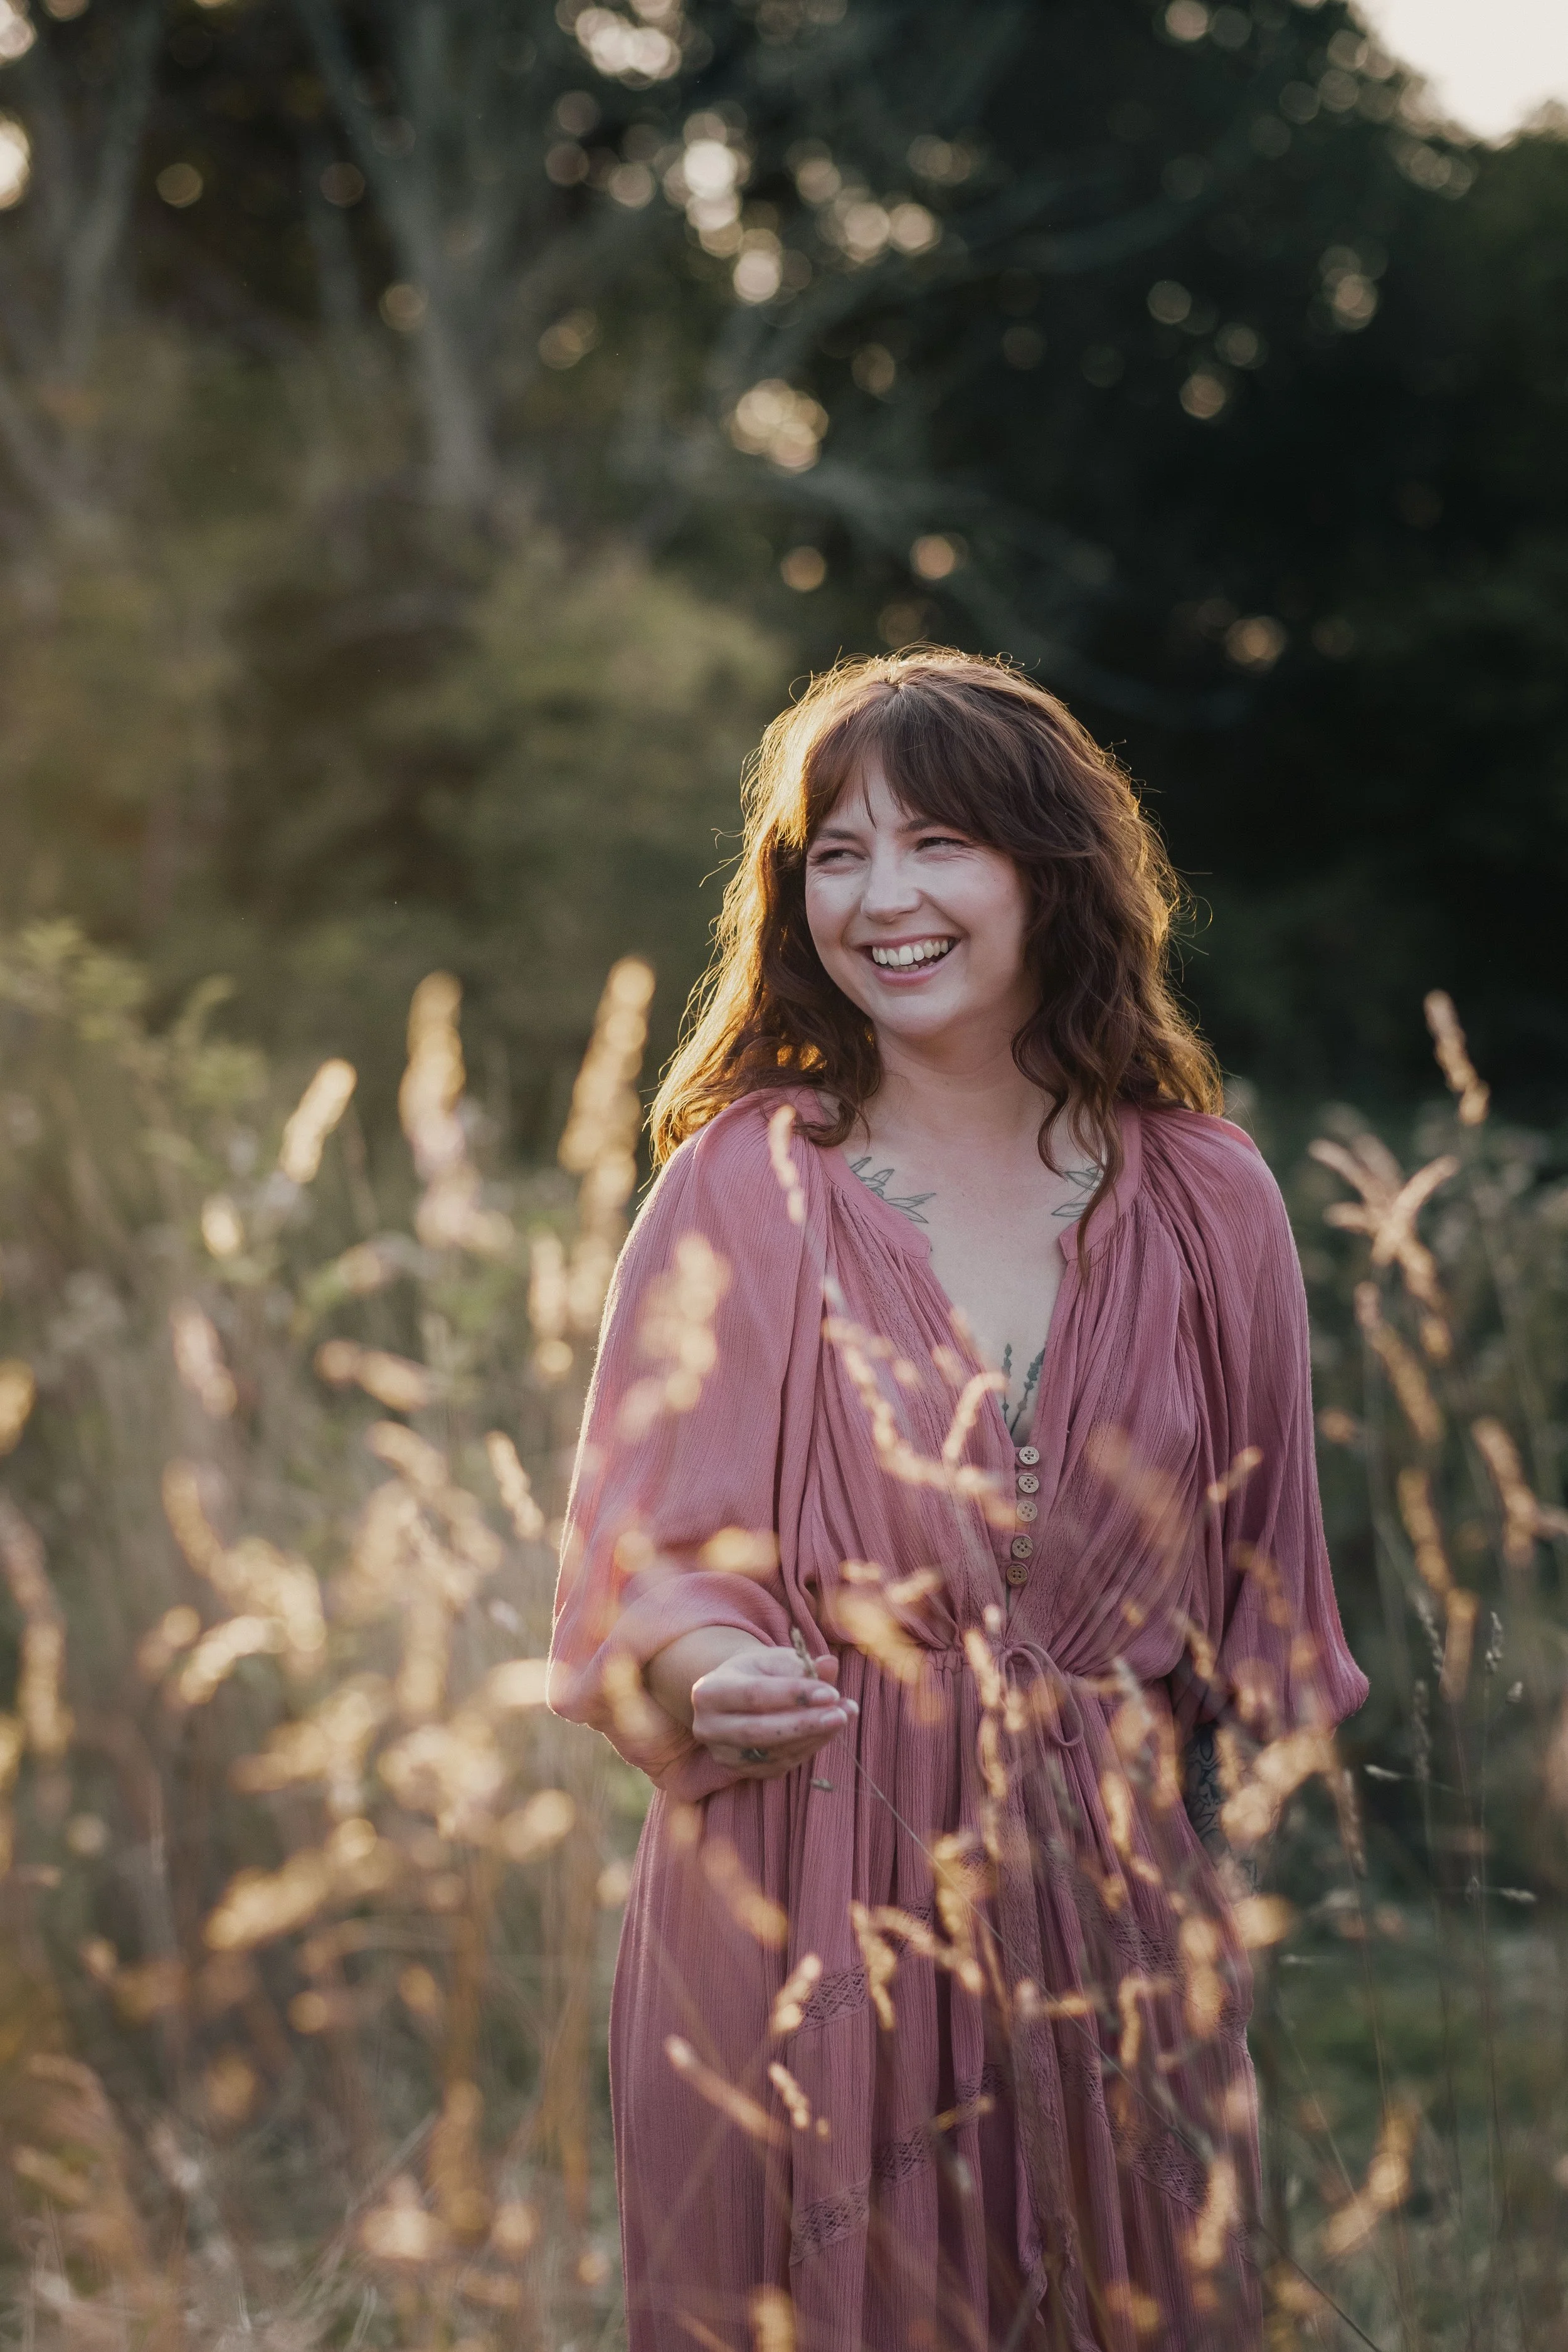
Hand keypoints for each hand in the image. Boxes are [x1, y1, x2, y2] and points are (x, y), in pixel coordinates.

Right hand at [690, 1646, 855, 1780]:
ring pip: (772, 1753)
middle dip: (804, 1724)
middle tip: (842, 1714)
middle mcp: (708, 1727)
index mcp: (709, 1691)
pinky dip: (807, 1749)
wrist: (737, 1696)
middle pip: (758, 1731)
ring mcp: (723, 1754)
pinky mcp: (740, 1772)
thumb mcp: (775, 1660)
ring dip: (813, 1737)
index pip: (754, 1695)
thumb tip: (830, 1664)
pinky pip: (779, 1765)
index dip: (793, 1695)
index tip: (831, 1692)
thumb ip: (801, 1664)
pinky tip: (827, 1731)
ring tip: (844, 1715)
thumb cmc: (758, 1672)